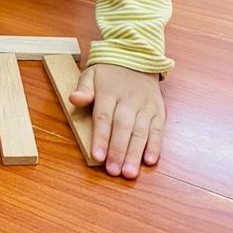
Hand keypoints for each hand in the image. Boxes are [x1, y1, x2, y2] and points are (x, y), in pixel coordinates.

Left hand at [70, 64, 164, 178]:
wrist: (136, 59)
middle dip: (118, 150)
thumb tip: (74, 98)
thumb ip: (83, 88)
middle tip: (113, 170)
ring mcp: (145, 106)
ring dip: (135, 153)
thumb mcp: (91, 74)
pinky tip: (150, 161)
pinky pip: (158, 130)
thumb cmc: (109, 74)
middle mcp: (129, 100)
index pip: (104, 117)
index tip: (97, 156)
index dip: (100, 137)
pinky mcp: (158, 111)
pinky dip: (155, 146)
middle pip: (123, 127)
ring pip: (141, 131)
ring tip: (129, 172)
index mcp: (109, 92)